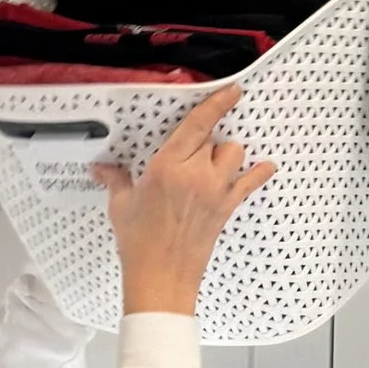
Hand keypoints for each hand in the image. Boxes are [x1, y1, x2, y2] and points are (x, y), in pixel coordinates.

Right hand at [92, 87, 274, 315]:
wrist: (161, 276)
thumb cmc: (139, 242)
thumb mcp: (122, 205)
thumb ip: (116, 179)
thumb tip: (101, 169)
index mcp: (167, 166)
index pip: (197, 125)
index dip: (217, 104)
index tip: (232, 90)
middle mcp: (196, 174)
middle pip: (214, 139)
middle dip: (204, 142)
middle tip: (190, 154)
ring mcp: (215, 191)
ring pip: (234, 154)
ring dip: (226, 155)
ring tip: (212, 163)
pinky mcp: (227, 207)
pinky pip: (250, 183)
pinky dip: (259, 174)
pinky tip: (267, 166)